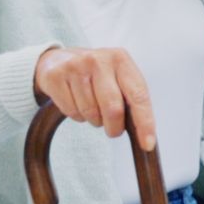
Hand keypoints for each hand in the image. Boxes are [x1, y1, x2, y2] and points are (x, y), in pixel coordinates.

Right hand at [32, 47, 156, 150]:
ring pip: (90, 112)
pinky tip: (76, 102)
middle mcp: (99, 59)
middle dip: (114, 128)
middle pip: (113, 109)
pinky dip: (76, 115)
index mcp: (121, 59)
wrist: (59, 60)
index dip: (145, 123)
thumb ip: (132, 99)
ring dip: (94, 119)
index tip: (147, 145)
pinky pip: (71, 111)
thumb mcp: (117, 77)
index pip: (138, 96)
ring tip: (91, 107)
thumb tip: (146, 136)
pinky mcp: (56, 76)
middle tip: (113, 130)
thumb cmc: (96, 75)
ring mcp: (75, 66)